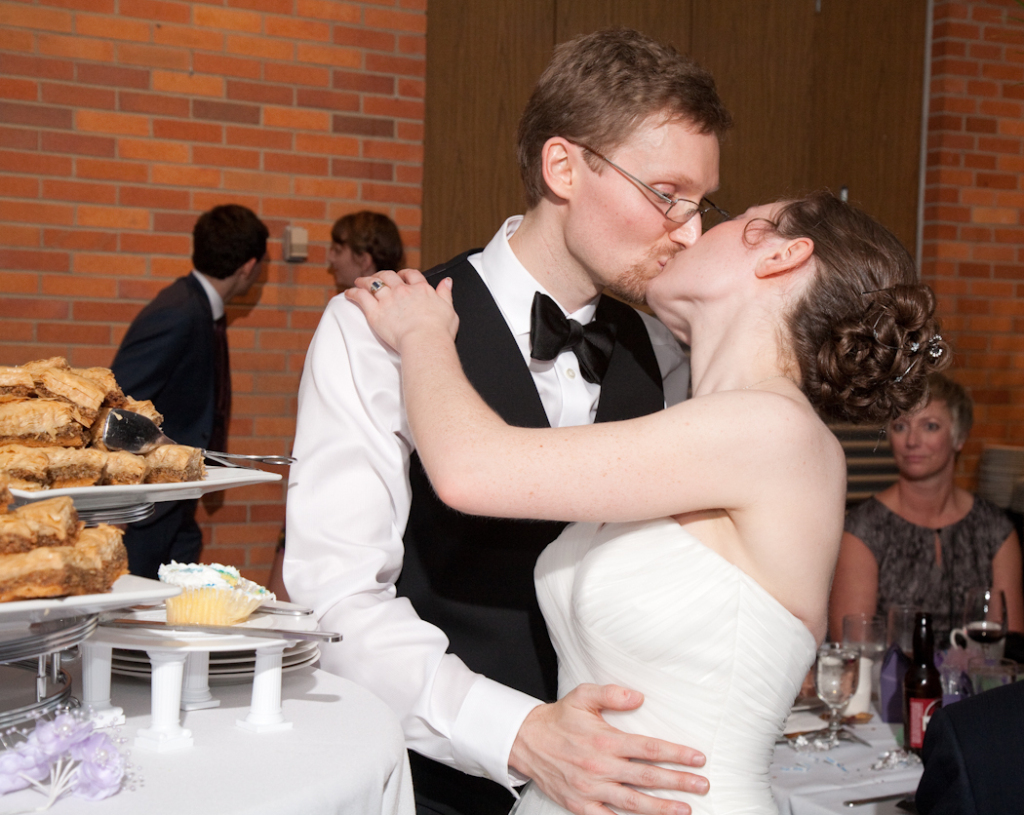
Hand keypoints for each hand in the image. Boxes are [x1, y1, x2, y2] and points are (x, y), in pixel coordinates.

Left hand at [346, 269, 458, 351]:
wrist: (425, 341)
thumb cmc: (438, 331)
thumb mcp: (449, 309)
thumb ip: (446, 294)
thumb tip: (447, 282)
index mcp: (421, 290)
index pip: (412, 275)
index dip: (405, 274)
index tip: (402, 276)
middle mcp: (403, 291)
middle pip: (390, 275)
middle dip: (383, 274)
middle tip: (378, 277)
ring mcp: (388, 299)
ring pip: (373, 283)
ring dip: (365, 280)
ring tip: (360, 281)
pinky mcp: (375, 311)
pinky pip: (361, 297)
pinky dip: (353, 293)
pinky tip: (349, 293)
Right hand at [509, 684, 708, 814]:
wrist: (525, 741)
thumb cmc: (559, 718)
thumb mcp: (583, 696)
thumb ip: (611, 694)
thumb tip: (639, 697)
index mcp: (605, 740)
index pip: (649, 749)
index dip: (677, 754)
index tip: (698, 758)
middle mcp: (600, 767)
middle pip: (647, 777)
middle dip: (678, 782)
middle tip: (703, 784)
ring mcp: (590, 789)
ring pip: (633, 803)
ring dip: (661, 808)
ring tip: (685, 809)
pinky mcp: (580, 805)